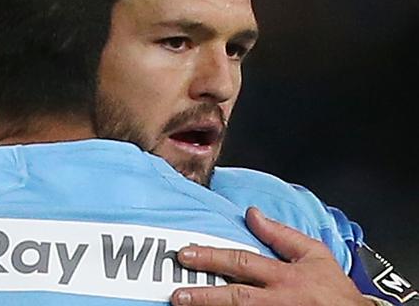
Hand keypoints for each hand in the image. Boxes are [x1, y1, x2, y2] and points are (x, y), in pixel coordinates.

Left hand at [171, 207, 372, 305]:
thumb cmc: (334, 291)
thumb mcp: (314, 254)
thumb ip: (281, 234)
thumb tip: (253, 214)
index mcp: (285, 277)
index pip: (242, 263)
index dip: (212, 258)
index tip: (186, 254)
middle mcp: (278, 301)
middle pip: (235, 297)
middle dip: (204, 295)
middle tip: (177, 293)